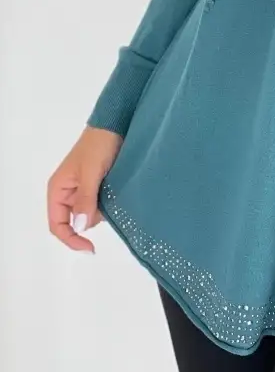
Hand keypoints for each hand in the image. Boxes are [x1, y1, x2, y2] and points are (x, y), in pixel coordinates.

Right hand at [47, 126, 123, 252]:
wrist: (117, 123)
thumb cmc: (99, 145)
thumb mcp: (91, 172)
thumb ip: (85, 199)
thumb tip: (80, 228)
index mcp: (58, 189)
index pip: (57, 225)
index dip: (71, 239)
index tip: (90, 248)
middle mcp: (68, 192)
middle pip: (76, 221)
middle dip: (91, 218)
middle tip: (107, 200)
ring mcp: (83, 189)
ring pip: (90, 213)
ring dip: (102, 209)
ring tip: (113, 189)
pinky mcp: (98, 185)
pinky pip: (101, 204)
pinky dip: (109, 202)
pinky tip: (118, 190)